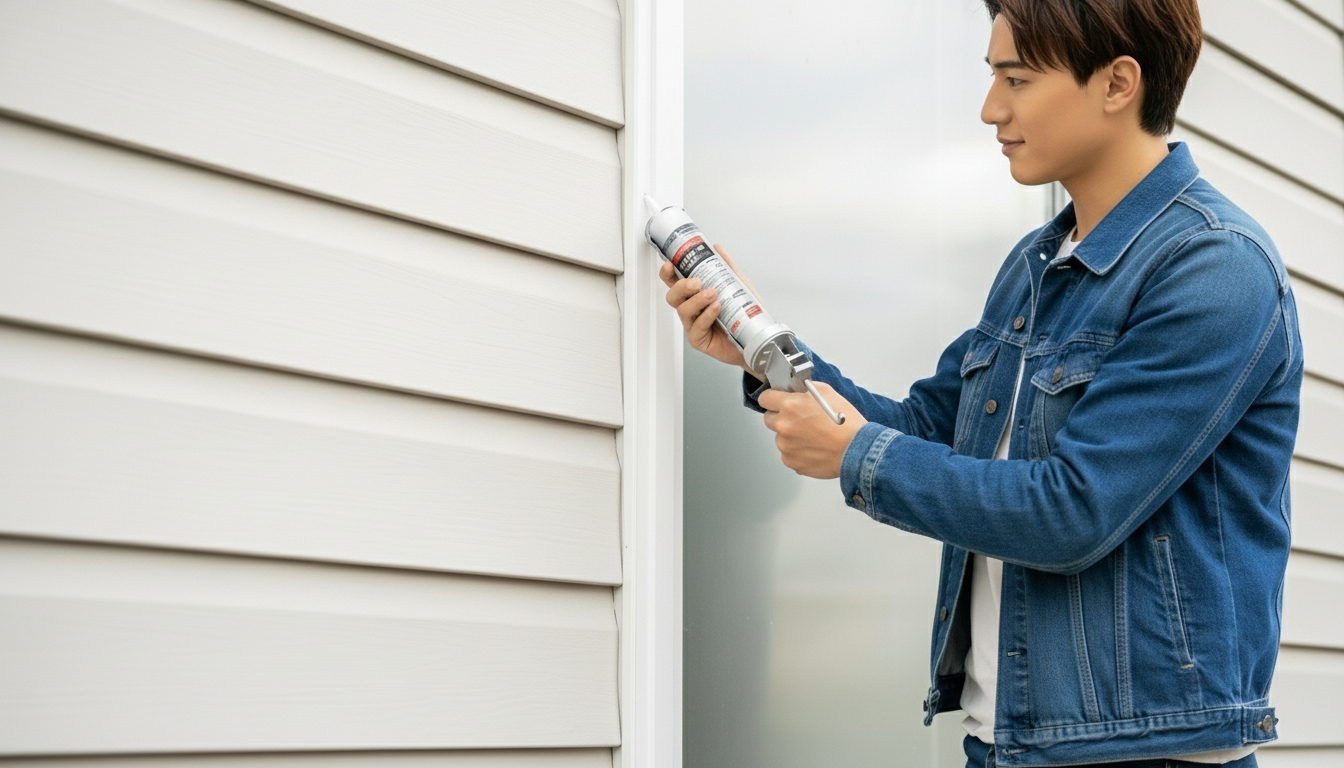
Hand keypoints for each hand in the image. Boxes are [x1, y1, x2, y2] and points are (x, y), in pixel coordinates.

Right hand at [659, 244, 761, 375]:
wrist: (757, 338)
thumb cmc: (744, 314)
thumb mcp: (737, 285)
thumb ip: (726, 267)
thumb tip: (717, 248)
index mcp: (696, 295)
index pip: (674, 283)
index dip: (668, 274)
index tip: (670, 264)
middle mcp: (692, 310)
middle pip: (673, 296)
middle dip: (682, 287)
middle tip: (697, 282)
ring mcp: (694, 325)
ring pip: (683, 310)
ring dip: (697, 300)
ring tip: (713, 294)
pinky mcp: (699, 340)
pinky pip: (696, 328)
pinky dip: (706, 316)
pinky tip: (717, 308)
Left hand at [760, 382, 866, 478]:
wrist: (856, 450)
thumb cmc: (846, 422)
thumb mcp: (827, 392)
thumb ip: (805, 389)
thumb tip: (795, 390)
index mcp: (790, 406)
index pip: (764, 398)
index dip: (772, 399)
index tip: (777, 402)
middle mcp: (784, 426)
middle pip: (769, 419)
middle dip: (781, 418)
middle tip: (800, 420)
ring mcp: (785, 446)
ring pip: (780, 438)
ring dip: (790, 436)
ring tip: (812, 436)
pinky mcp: (791, 461)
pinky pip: (788, 454)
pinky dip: (797, 452)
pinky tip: (813, 448)